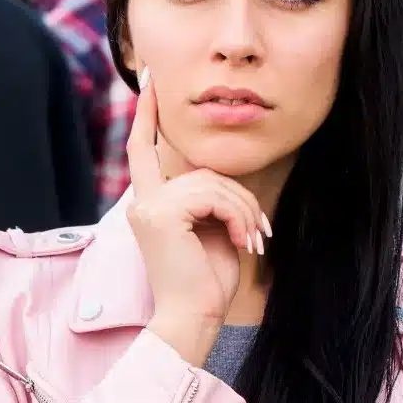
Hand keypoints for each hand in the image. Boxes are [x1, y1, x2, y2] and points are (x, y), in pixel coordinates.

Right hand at [122, 71, 269, 364]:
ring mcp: (149, 208)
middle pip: (201, 171)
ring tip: (252, 240)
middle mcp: (142, 203)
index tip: (150, 83)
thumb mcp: (211, 231)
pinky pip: (214, 196)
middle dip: (238, 196)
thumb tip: (221, 179)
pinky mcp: (163, 215)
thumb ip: (208, 199)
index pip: (143, 150)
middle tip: (259, 231)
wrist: (193, 318)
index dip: (147, 116)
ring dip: (244, 211)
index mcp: (149, 205)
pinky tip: (243, 242)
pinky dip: (238, 216)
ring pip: (213, 182)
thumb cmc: (206, 283)